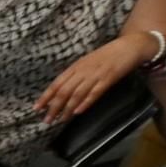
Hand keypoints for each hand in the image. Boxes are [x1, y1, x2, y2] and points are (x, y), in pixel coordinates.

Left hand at [32, 29, 157, 125]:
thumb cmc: (108, 55)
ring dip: (67, 108)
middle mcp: (83, 70)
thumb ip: (77, 74)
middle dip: (54, 107)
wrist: (129, 46)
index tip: (36, 108)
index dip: (46, 97)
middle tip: (47, 120)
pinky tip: (78, 111)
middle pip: (64, 91)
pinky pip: (95, 92)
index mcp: (76, 66)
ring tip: (60, 120)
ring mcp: (95, 74)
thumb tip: (64, 89)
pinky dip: (85, 102)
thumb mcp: (88, 62)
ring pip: (77, 94)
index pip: (56, 83)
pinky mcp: (108, 78)